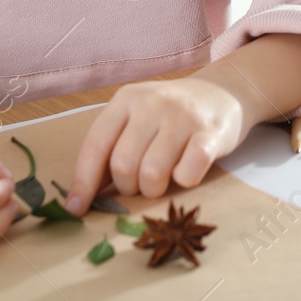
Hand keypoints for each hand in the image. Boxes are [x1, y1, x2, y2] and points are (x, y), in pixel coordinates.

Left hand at [60, 76, 248, 215]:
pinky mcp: (211, 133)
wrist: (223, 92)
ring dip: (154, 189)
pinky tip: (186, 169)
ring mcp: (183, 117)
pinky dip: (184, 181)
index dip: (83, 182)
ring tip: (163, 179)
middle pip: (123, 166)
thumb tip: (83, 197)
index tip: (77, 209)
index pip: (95, 146)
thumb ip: (112, 149)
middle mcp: (152, 103)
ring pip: (152, 174)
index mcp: (126, 99)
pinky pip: (187, 174)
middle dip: (128, 187)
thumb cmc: (171, 114)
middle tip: (141, 183)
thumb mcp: (136, 119)